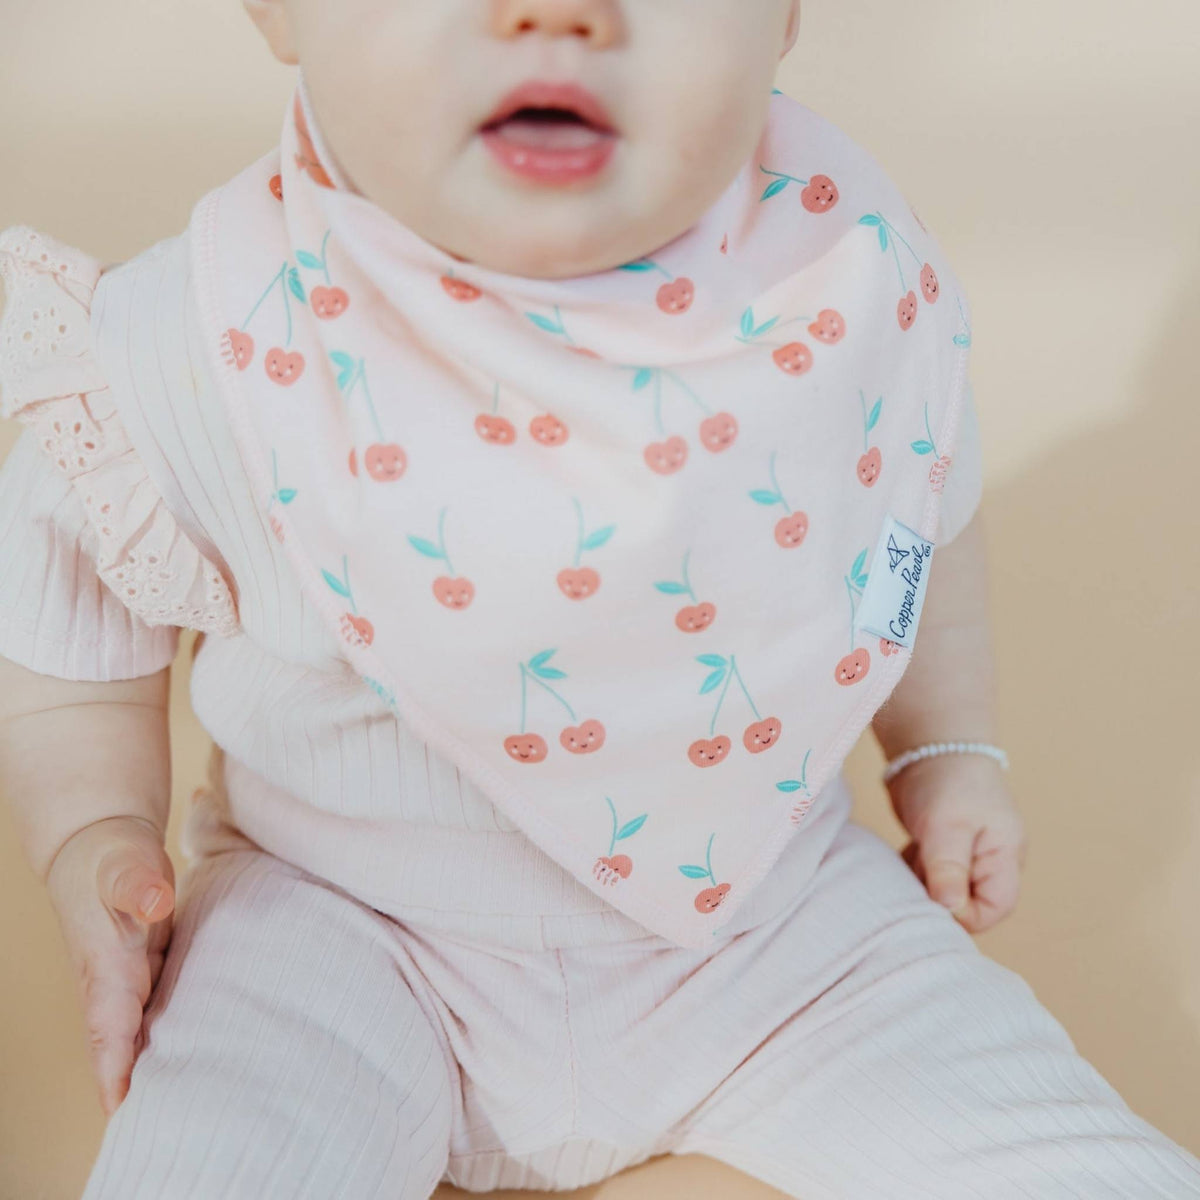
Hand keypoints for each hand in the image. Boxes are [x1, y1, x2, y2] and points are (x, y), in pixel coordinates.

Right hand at [43, 815, 175, 1114]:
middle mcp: (116, 984)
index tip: (124, 1109)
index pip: (109, 1031)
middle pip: (125, 1049)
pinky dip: (180, 1034)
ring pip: (145, 1035)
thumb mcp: (122, 866)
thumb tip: (155, 901)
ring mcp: (133, 981)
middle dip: (141, 1087)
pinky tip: (206, 1054)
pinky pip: (164, 1012)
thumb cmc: (110, 857)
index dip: (115, 1071)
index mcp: (106, 968)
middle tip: (175, 1123)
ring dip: (164, 1066)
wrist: (103, 844)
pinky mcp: (152, 971)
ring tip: (197, 1104)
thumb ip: (137, 885)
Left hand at [887, 752, 1025, 933]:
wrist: (929, 743)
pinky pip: (931, 876)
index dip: (965, 914)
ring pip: (946, 891)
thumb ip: (948, 868)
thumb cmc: (945, 779)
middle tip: (911, 884)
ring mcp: (967, 854)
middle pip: (971, 903)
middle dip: (941, 901)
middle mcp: (990, 860)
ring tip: (905, 867)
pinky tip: (901, 860)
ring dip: (923, 887)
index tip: (932, 897)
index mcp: (1005, 856)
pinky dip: (915, 874)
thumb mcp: (945, 825)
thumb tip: (950, 908)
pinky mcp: (944, 848)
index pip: (996, 909)